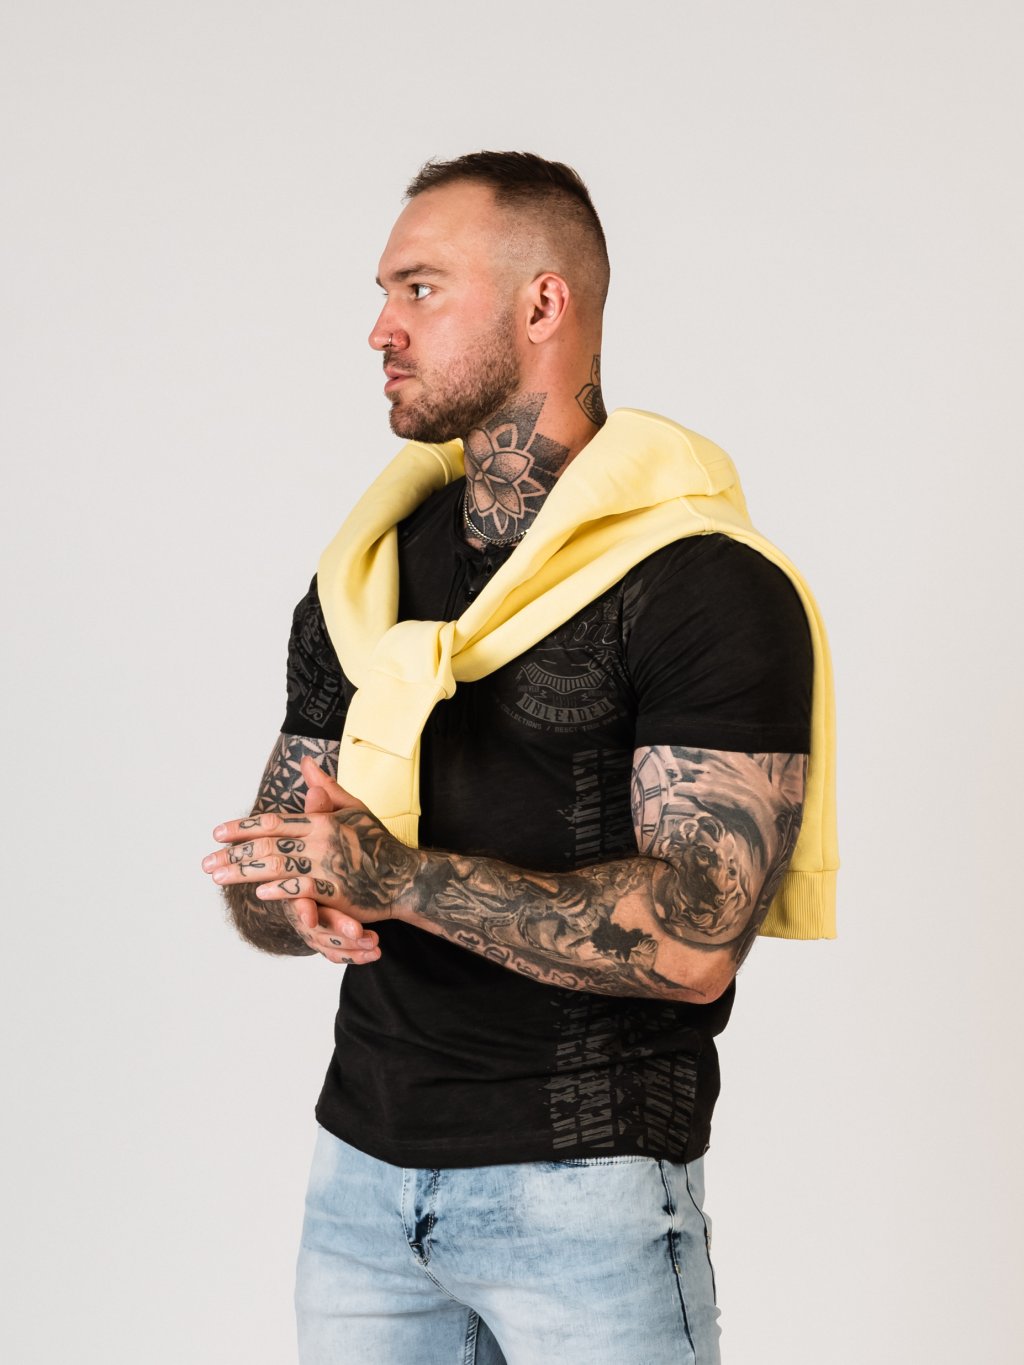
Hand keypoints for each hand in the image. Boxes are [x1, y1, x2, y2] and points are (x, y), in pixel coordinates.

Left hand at [202, 758, 416, 964]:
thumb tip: (305, 763)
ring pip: (278, 865)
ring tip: (219, 877)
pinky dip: (282, 890)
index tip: (217, 833)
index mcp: (321, 821)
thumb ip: (326, 788)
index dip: (243, 827)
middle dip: (233, 854)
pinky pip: (304, 889)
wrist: (406, 876)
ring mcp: (328, 866)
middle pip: (268, 844)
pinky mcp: (338, 891)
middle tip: (206, 862)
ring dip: (245, 872)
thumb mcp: (354, 809)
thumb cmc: (378, 843)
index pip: (273, 820)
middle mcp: (321, 840)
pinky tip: (261, 892)